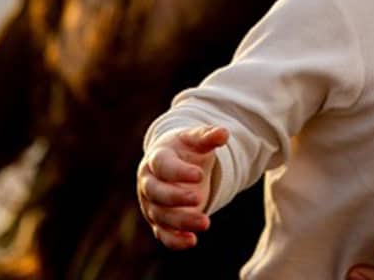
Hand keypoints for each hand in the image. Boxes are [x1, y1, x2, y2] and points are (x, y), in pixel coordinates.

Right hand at [137, 125, 227, 249]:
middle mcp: (149, 182)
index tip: (200, 175)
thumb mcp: (196, 139)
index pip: (163, 166)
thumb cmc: (186, 149)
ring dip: (181, 222)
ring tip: (205, 223)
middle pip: (156, 193)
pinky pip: (162, 234)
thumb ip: (208, 136)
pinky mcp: (158, 221)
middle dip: (176, 198)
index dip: (179, 171)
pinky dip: (175, 241)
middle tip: (198, 199)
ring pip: (161, 216)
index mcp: (157, 158)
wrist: (175, 163)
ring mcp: (152, 203)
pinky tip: (192, 241)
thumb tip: (224, 133)